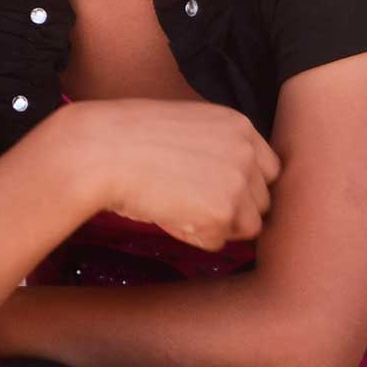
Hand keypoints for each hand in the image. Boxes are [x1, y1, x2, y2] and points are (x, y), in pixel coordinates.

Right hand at [57, 99, 281, 250]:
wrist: (99, 150)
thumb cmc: (126, 137)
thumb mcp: (184, 126)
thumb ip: (216, 147)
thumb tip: (225, 183)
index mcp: (239, 125)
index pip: (267, 170)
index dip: (242, 186)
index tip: (215, 190)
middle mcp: (247, 152)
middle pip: (262, 201)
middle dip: (232, 209)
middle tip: (189, 201)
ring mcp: (238, 183)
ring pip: (247, 226)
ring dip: (216, 225)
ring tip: (176, 206)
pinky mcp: (222, 213)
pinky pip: (216, 241)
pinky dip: (193, 235)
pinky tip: (165, 213)